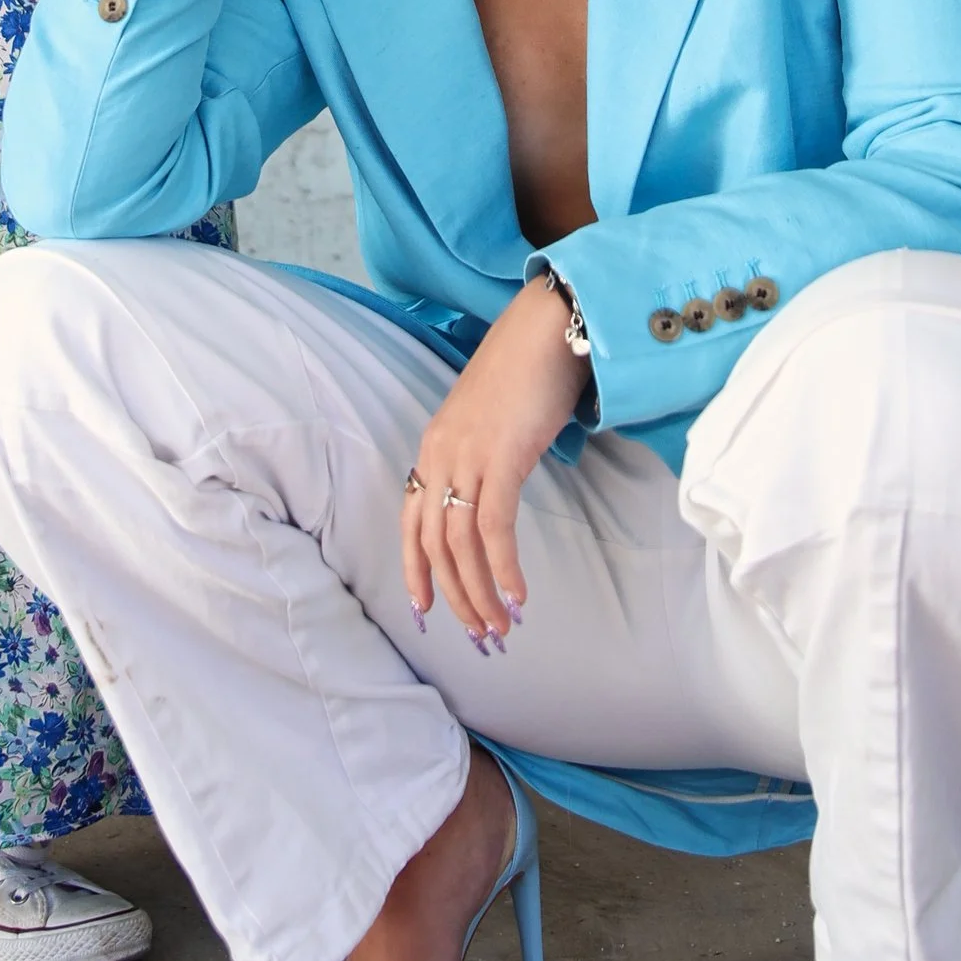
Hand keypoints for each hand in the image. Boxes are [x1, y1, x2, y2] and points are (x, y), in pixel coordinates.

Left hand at [402, 283, 585, 644]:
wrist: (549, 326)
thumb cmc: (528, 370)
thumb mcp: (492, 421)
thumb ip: (483, 456)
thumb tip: (495, 495)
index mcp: (434, 445)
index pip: (411, 519)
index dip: (415, 569)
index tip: (425, 609)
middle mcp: (440, 453)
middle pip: (435, 542)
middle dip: (455, 595)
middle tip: (478, 633)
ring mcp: (467, 455)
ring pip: (461, 544)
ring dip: (480, 592)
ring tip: (500, 626)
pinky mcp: (501, 457)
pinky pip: (495, 527)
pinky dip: (504, 567)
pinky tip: (519, 594)